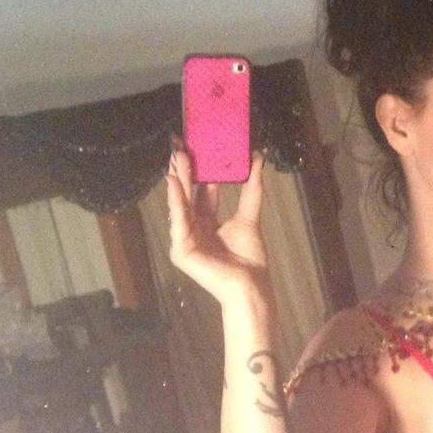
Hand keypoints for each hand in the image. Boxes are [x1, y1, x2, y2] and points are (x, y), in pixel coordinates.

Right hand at [166, 142, 269, 307]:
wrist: (250, 286)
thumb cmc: (250, 260)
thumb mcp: (249, 217)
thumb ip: (252, 189)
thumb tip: (258, 159)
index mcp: (207, 223)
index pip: (201, 193)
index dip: (199, 172)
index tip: (199, 149)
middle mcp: (193, 230)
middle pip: (187, 196)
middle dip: (183, 172)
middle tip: (180, 146)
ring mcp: (185, 240)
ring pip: (180, 205)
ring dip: (177, 181)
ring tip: (176, 158)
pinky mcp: (181, 250)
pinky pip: (178, 221)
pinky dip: (176, 201)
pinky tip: (173, 183)